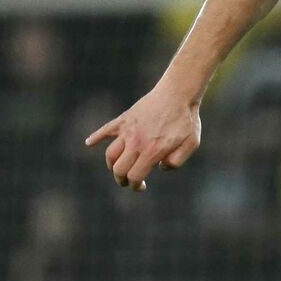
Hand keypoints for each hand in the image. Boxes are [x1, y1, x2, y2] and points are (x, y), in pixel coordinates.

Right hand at [84, 86, 201, 190]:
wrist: (177, 94)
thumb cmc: (187, 120)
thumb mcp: (191, 144)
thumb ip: (176, 161)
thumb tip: (160, 167)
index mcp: (151, 151)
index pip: (134, 176)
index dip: (135, 185)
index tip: (141, 186)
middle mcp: (136, 143)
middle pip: (118, 169)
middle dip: (121, 179)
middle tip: (127, 181)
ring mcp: (127, 130)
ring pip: (110, 154)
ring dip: (112, 164)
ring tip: (118, 167)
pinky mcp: (124, 119)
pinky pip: (104, 130)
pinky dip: (95, 137)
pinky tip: (89, 143)